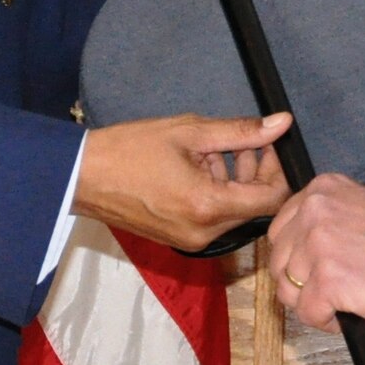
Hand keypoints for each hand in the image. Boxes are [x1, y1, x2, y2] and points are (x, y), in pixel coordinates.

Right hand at [75, 111, 290, 251]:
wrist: (82, 177)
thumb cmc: (130, 149)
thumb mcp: (189, 132)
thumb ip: (240, 131)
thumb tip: (282, 123)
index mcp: (209, 206)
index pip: (272, 199)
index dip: (278, 169)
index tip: (268, 144)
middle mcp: (205, 233)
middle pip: (255, 206)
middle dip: (255, 172)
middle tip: (241, 141)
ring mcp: (192, 240)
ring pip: (234, 212)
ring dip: (234, 181)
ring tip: (211, 151)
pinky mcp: (180, 240)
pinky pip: (214, 219)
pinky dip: (216, 194)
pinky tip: (197, 167)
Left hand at [265, 174, 364, 329]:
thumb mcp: (359, 211)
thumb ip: (325, 221)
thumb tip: (299, 251)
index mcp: (321, 190)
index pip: (280, 231)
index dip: (297, 258)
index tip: (318, 269)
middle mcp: (314, 210)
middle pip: (278, 262)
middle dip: (301, 283)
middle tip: (332, 290)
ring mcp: (318, 244)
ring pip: (287, 291)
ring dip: (313, 304)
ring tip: (345, 301)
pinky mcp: (327, 279)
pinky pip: (307, 313)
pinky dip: (327, 321)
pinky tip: (351, 312)